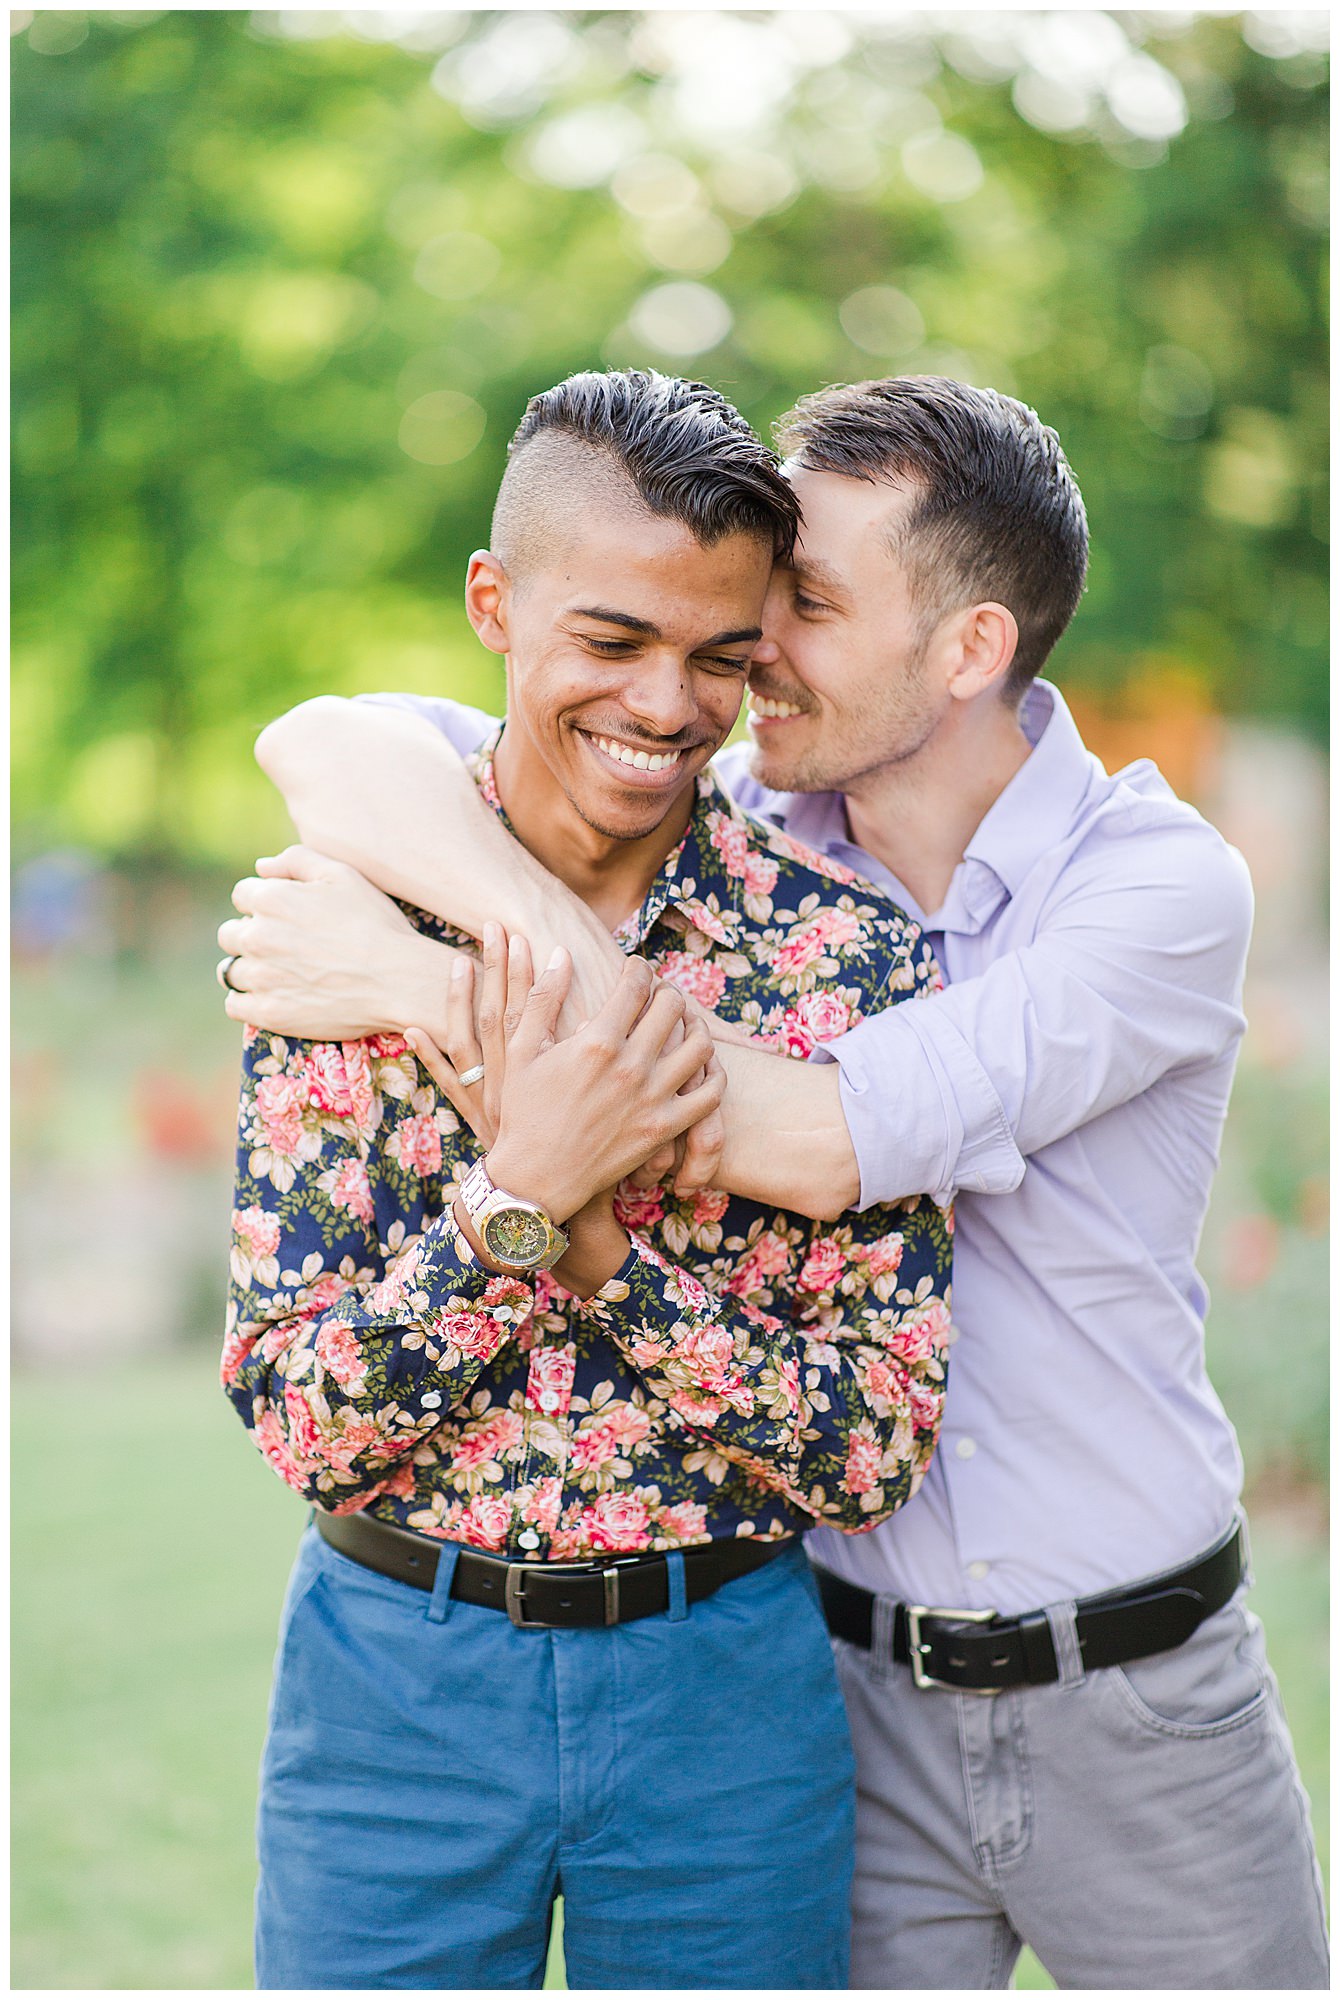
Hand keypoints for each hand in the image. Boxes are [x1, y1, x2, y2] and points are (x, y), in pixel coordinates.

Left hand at [217, 845, 455, 1041]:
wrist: (400, 980)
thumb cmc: (376, 925)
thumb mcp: (343, 875)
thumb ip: (297, 861)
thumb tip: (261, 867)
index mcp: (271, 899)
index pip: (242, 896)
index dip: (264, 903)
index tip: (286, 917)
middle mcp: (257, 937)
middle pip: (230, 934)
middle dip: (252, 936)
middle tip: (285, 948)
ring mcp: (260, 977)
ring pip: (230, 970)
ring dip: (249, 969)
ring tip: (279, 974)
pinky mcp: (268, 1012)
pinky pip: (235, 1005)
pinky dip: (247, 1001)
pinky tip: (273, 997)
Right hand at [405, 930, 723, 1223]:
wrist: (535, 1178)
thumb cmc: (522, 1112)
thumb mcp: (519, 1050)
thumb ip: (542, 997)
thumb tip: (562, 953)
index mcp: (596, 1041)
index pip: (636, 983)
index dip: (638, 967)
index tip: (634, 968)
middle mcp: (631, 1066)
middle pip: (672, 1006)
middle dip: (666, 991)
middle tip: (657, 995)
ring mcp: (653, 1099)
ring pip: (699, 1045)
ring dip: (694, 1026)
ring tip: (681, 1025)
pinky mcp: (665, 1128)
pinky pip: (710, 1093)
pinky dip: (711, 1073)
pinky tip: (696, 1065)